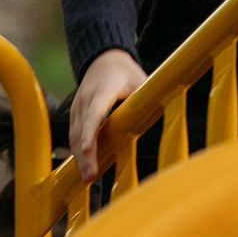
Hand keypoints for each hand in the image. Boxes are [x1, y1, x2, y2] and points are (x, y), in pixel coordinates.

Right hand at [68, 49, 145, 180]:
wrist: (104, 58)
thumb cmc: (126, 73)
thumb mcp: (140, 81)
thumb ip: (147, 98)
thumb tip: (163, 117)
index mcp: (103, 89)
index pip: (94, 112)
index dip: (89, 131)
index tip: (86, 149)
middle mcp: (86, 98)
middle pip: (81, 128)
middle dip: (84, 153)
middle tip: (90, 176)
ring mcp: (78, 105)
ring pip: (74, 134)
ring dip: (79, 156)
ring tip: (87, 178)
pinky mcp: (75, 113)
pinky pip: (74, 134)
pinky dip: (77, 150)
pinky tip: (84, 167)